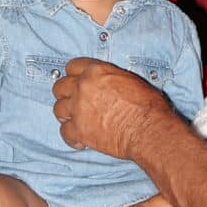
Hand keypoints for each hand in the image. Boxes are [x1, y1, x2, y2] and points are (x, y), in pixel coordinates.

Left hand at [51, 59, 170, 161]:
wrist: (147, 129)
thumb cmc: (147, 106)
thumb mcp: (130, 80)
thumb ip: (110, 79)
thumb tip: (108, 84)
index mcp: (96, 71)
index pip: (73, 66)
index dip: (74, 75)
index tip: (76, 81)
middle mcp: (83, 87)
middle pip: (60, 87)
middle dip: (66, 94)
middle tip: (74, 102)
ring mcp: (78, 109)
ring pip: (58, 109)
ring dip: (66, 115)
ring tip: (75, 120)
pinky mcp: (78, 130)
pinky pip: (64, 133)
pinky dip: (71, 138)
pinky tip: (80, 140)